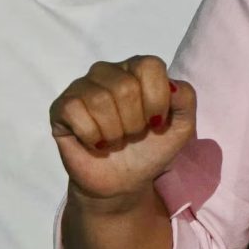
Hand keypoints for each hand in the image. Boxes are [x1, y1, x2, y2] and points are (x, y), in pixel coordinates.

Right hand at [51, 56, 196, 202]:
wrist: (122, 182)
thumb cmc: (150, 150)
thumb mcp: (181, 128)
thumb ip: (186, 101)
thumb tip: (171, 86)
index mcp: (138, 69)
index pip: (150, 66)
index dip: (156, 101)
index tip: (155, 123)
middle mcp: (108, 71)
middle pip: (125, 87)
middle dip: (134, 123)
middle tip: (131, 136)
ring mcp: (81, 87)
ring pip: (100, 100)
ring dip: (114, 133)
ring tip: (114, 141)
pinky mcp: (61, 107)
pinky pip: (75, 111)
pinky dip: (92, 136)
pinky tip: (95, 143)